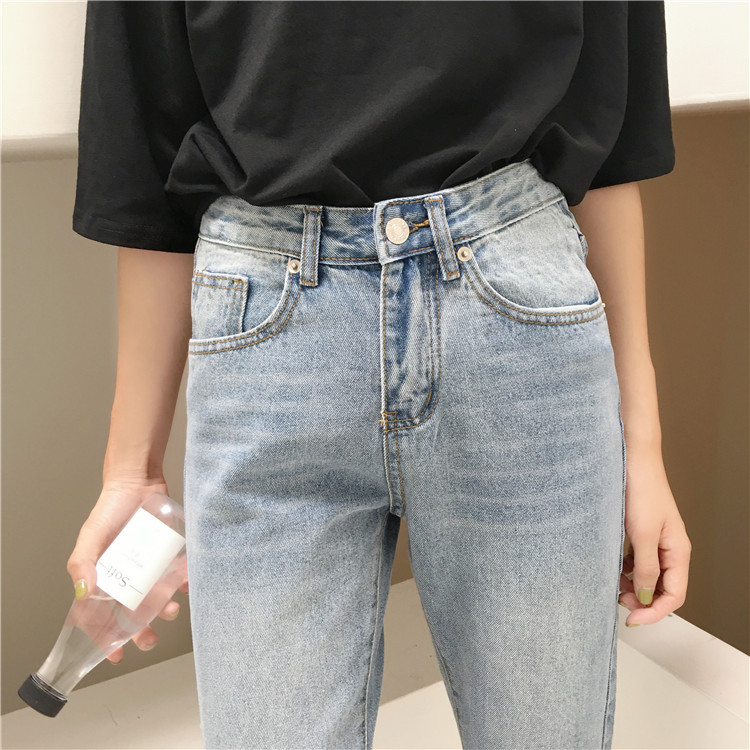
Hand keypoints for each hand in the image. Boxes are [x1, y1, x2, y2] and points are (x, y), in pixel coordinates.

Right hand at [66, 477, 188, 663]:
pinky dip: (184, 582)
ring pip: (158, 598)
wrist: (138, 482)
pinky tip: (186, 584)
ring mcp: (149, 567)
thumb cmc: (109, 510)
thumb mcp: (91, 536)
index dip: (107, 638)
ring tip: (171, 609)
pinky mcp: (168, 555)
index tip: (117, 655)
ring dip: (165, 609)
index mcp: (103, 579)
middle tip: (150, 639)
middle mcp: (127, 577)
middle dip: (142, 631)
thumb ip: (83, 562)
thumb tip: (83, 591)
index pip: (100, 617)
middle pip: (133, 614)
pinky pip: (178, 575)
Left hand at [617, 446, 691, 625]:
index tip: (631, 618)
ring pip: (647, 575)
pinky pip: (637, 560)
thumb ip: (645, 569)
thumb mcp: (642, 535)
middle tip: (617, 600)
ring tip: (612, 585)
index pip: (675, 595)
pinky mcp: (641, 532)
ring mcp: (656, 541)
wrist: (632, 460)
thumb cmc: (641, 491)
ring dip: (631, 585)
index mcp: (678, 551)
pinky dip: (626, 569)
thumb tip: (644, 597)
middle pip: (662, 588)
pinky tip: (612, 567)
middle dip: (641, 600)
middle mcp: (670, 549)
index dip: (654, 612)